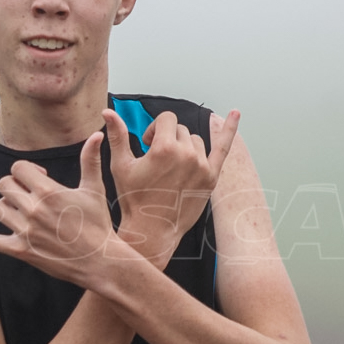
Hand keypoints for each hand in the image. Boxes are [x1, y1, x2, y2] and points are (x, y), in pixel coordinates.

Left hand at [0, 132, 125, 288]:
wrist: (100, 261)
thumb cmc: (98, 225)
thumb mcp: (94, 189)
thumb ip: (90, 159)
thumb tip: (96, 133)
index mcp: (48, 191)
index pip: (18, 168)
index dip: (27, 171)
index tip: (39, 178)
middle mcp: (33, 210)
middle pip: (5, 185)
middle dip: (16, 185)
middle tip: (31, 194)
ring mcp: (25, 231)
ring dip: (7, 206)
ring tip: (22, 210)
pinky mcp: (21, 251)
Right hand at [104, 108, 239, 265]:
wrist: (151, 230)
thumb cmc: (134, 200)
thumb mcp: (121, 166)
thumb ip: (117, 136)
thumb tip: (107, 112)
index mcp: (164, 149)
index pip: (166, 119)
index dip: (155, 129)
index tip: (148, 144)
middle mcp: (186, 155)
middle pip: (180, 130)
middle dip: (167, 139)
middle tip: (157, 160)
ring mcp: (201, 166)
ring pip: (195, 140)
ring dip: (184, 146)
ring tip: (172, 164)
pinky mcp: (210, 178)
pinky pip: (223, 148)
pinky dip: (229, 129)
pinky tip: (235, 114)